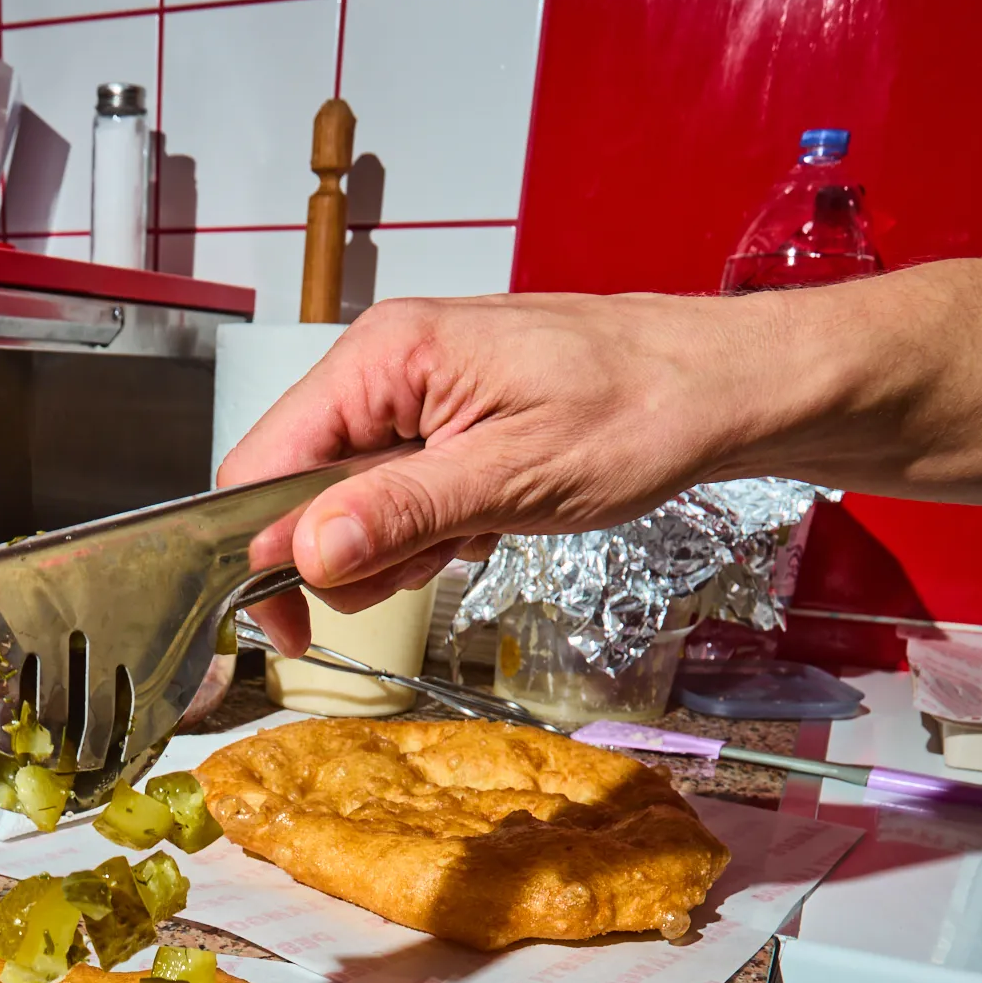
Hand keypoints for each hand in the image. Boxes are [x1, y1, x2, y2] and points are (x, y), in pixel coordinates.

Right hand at [218, 289, 758, 651]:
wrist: (720, 387)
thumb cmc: (641, 409)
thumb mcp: (514, 477)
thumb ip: (399, 514)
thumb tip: (304, 553)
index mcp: (384, 357)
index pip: (262, 465)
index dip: (262, 553)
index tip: (292, 625)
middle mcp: (383, 365)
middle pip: (297, 492)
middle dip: (353, 553)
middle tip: (434, 560)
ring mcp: (410, 392)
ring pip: (347, 504)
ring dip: (401, 544)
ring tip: (478, 528)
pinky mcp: (439, 419)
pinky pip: (395, 495)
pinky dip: (433, 527)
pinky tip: (489, 516)